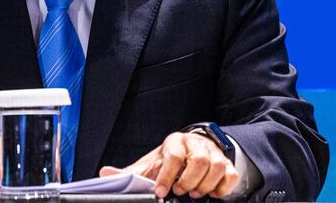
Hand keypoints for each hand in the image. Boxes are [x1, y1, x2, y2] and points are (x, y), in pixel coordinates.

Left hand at [100, 131, 238, 199]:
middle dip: (189, 180)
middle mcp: (195, 144)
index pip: (172, 155)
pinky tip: (212, 192)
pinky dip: (223, 188)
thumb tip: (105, 173)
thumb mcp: (149, 164)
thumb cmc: (168, 159)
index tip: (161, 191)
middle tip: (181, 190)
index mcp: (174, 142)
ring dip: (205, 184)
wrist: (191, 150)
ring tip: (194, 193)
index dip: (167, 175)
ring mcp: (213, 153)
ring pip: (217, 167)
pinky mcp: (227, 163)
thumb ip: (130, 172)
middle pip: (199, 161)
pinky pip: (230, 175)